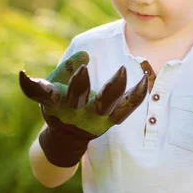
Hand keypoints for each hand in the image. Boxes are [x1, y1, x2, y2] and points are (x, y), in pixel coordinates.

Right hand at [19, 50, 147, 165]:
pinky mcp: (111, 120)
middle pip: (78, 98)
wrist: (68, 137)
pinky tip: (145, 79)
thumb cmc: (60, 102)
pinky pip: (126, 108)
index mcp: (56, 102)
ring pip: (106, 105)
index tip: (54, 69)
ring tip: (122, 69)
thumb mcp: (54, 85)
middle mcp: (74, 113)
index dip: (48, 82)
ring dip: (113, 87)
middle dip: (79, 84)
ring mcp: (94, 119)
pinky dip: (137, 94)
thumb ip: (66, 68)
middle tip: (83, 68)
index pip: (47, 92)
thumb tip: (85, 54)